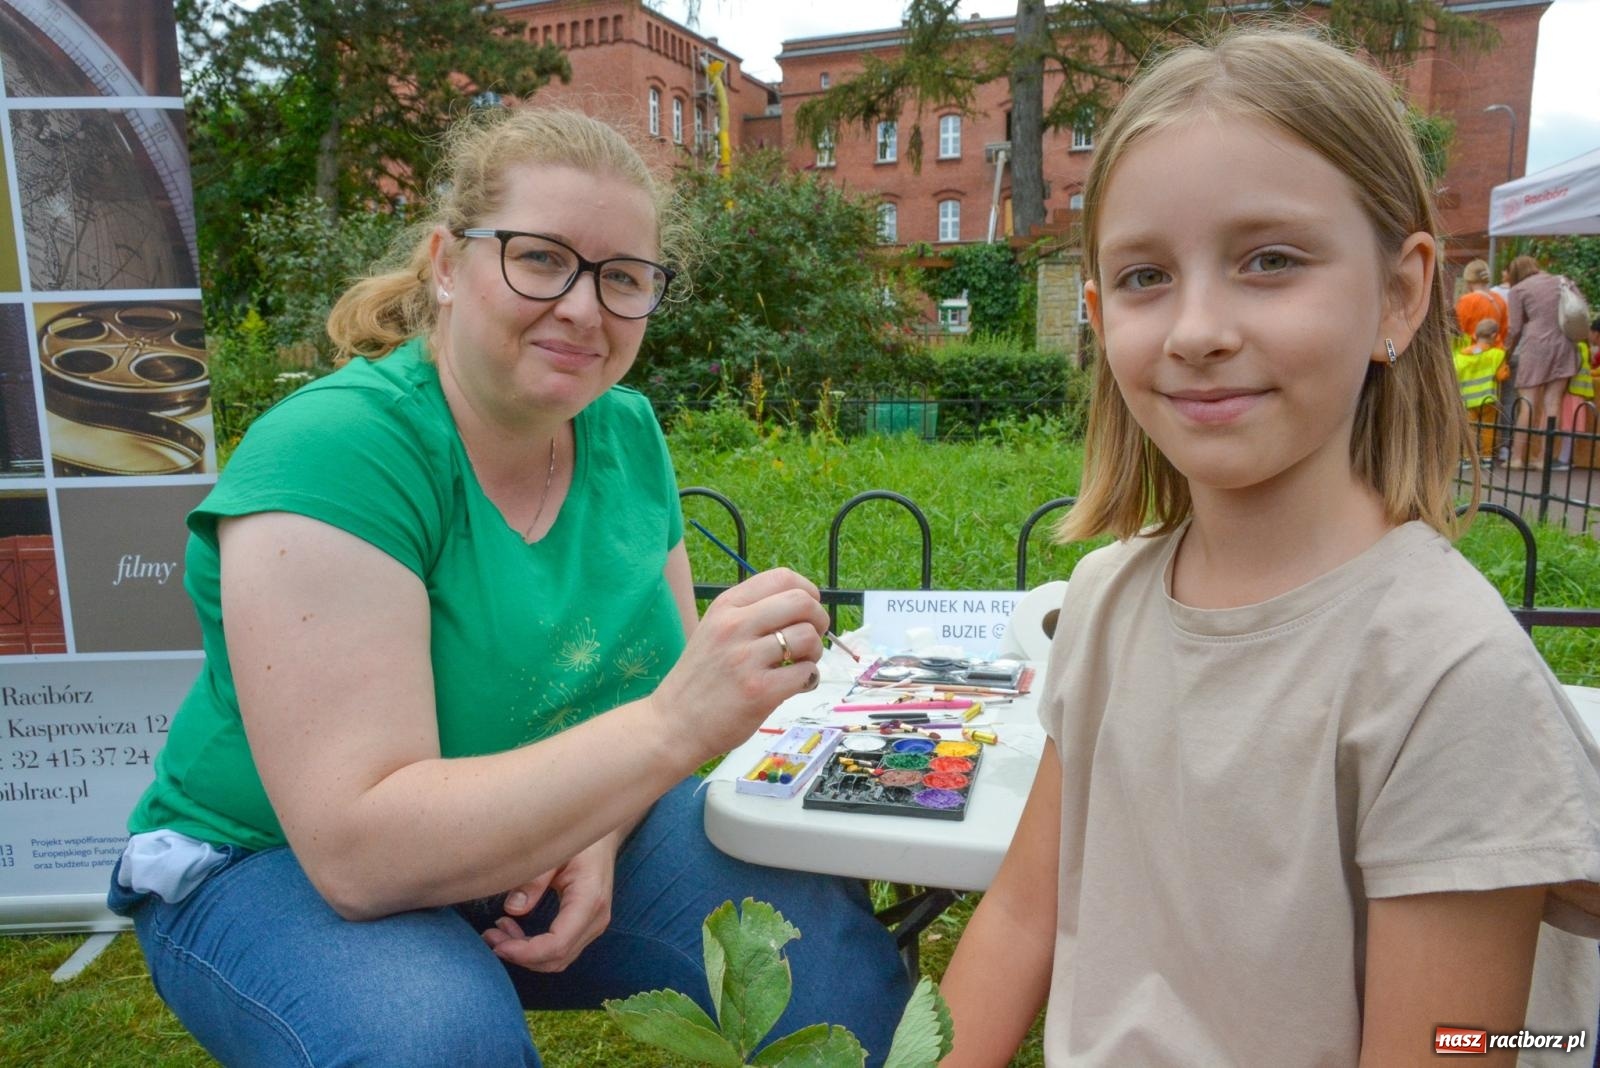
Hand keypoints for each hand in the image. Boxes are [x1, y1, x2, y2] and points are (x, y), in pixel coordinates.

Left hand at [481, 833, 618, 972]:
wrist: (602, 838)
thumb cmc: (578, 840)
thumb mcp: (555, 852)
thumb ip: (535, 879)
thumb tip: (512, 909)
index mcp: (589, 899)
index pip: (558, 944)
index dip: (526, 953)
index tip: (498, 945)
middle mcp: (596, 919)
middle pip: (557, 959)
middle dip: (520, 956)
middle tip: (490, 938)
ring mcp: (593, 925)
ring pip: (557, 959)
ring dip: (525, 954)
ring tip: (496, 933)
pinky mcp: (585, 927)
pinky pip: (559, 950)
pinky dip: (533, 949)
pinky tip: (512, 931)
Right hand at [652, 567, 829, 752]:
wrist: (672, 724)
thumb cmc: (700, 679)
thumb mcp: (714, 630)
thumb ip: (750, 614)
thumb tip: (803, 606)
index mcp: (726, 607)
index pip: (782, 578)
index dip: (807, 592)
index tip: (807, 611)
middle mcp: (734, 626)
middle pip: (802, 601)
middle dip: (819, 619)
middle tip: (810, 639)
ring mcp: (745, 658)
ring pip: (808, 637)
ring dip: (815, 652)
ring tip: (800, 665)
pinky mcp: (759, 690)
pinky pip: (806, 672)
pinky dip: (809, 678)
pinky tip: (795, 685)